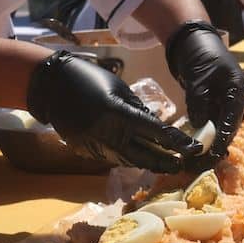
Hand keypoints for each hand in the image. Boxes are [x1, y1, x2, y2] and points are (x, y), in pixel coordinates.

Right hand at [27, 51, 200, 172]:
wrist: (50, 86)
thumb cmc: (87, 78)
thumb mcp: (119, 88)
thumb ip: (137, 108)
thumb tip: (155, 124)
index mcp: (118, 115)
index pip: (155, 132)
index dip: (176, 141)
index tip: (193, 148)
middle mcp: (108, 135)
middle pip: (143, 156)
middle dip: (165, 161)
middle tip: (182, 164)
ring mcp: (95, 147)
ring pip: (128, 161)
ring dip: (147, 162)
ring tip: (165, 163)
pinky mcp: (85, 152)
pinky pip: (112, 158)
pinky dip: (127, 158)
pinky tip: (138, 156)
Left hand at [165, 22, 243, 167]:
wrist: (194, 39)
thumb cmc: (200, 55)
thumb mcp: (199, 80)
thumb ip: (199, 103)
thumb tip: (199, 127)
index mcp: (238, 90)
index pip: (231, 121)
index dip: (222, 140)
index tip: (211, 156)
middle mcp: (236, 98)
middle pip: (228, 128)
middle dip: (216, 147)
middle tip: (200, 163)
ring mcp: (227, 100)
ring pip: (221, 127)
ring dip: (210, 143)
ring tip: (197, 161)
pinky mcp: (215, 102)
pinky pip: (212, 122)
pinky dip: (205, 134)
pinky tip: (196, 149)